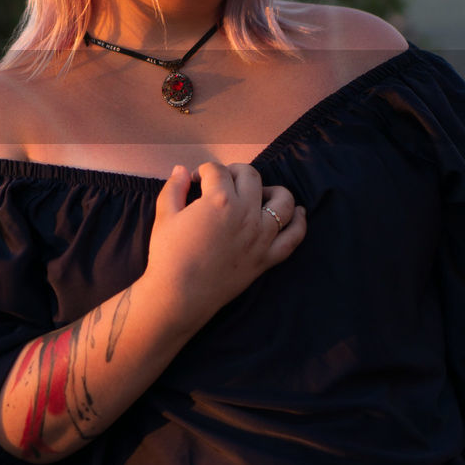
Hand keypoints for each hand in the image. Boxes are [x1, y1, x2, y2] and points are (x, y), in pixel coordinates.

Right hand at [144, 162, 305, 330]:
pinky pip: (294, 236)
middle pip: (251, 177)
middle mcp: (246, 214)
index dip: (203, 170)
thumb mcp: (165, 215)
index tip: (195, 179)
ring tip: (258, 193)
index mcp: (219, 200)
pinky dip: (299, 221)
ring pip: (283, 200)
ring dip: (271, 190)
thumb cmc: (169, 255)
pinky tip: (297, 212)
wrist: (180, 295)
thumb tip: (181, 170)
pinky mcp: (268, 257)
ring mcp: (261, 236)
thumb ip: (174, 188)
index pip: (217, 171)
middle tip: (222, 181)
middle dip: (234, 171)